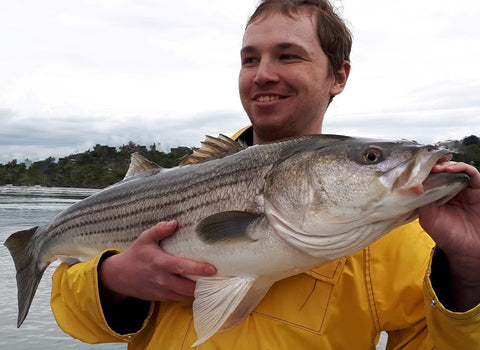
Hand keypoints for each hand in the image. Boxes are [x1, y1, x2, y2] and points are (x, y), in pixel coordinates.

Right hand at [99, 220, 216, 303]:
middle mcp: (162, 279)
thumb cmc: (135, 255)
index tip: (213, 269)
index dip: (199, 269)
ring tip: (214, 284)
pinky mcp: (161, 298)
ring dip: (199, 291)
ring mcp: (162, 291)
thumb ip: (159, 230)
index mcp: (160, 263)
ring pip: (185, 295)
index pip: (182, 267)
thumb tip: (175, 222)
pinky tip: (200, 289)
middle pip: (188, 286)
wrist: (118, 277)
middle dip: (204, 285)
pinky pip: (179, 298)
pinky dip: (190, 295)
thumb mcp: (144, 239)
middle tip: (220, 279)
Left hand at [419, 161, 479, 309]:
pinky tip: (450, 168)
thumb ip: (422, 202)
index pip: (428, 177)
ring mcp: (464, 188)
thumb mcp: (429, 218)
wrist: (468, 251)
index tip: (413, 167)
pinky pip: (471, 173)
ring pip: (455, 169)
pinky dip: (461, 167)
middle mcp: (450, 189)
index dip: (422, 171)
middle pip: (441, 170)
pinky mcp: (478, 189)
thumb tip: (414, 186)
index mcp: (436, 195)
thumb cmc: (448, 236)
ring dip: (445, 164)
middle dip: (432, 164)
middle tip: (424, 163)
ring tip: (437, 166)